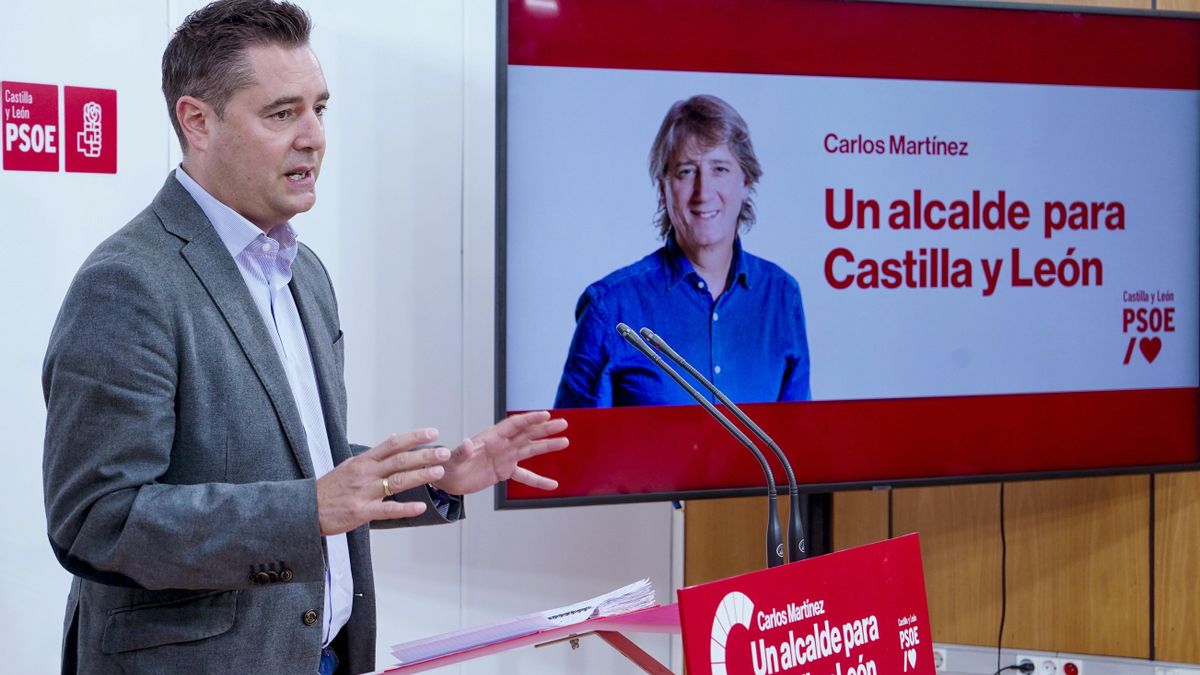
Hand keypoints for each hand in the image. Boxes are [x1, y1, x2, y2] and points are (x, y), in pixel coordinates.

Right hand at [316, 428, 450, 535]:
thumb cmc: (331, 488)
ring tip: (438, 472)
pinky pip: (387, 510)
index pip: (392, 444)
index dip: (414, 437)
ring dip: (420, 476)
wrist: (307, 509)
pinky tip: (421, 507)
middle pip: (399, 461)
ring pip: (397, 482)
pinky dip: (405, 508)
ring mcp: (364, 493)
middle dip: (423, 455)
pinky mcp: (362, 512)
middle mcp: (366, 474)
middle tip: (444, 452)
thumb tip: (393, 439)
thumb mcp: (349, 465)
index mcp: (364, 461)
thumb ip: (373, 455)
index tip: (433, 433)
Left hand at [432, 411, 568, 495]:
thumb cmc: (448, 465)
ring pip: (530, 450)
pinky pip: (525, 476)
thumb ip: (462, 452)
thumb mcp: (453, 459)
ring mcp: (505, 457)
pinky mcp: (505, 471)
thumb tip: (467, 444)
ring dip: (547, 446)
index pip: (514, 425)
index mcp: (491, 437)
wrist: (448, 480)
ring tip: (565, 441)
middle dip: (545, 428)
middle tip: (563, 423)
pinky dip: (539, 480)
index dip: (529, 419)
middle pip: (527, 434)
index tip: (545, 415)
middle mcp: (501, 444)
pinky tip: (553, 485)